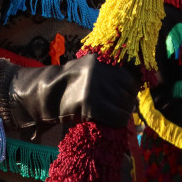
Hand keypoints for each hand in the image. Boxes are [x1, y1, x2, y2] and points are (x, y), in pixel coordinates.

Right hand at [9, 55, 138, 130]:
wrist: (45, 95)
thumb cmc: (69, 83)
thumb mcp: (89, 67)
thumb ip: (109, 71)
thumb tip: (136, 81)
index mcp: (101, 59)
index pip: (132, 77)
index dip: (130, 88)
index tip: (125, 95)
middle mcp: (100, 70)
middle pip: (130, 91)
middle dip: (127, 101)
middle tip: (118, 108)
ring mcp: (96, 87)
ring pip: (126, 105)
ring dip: (122, 113)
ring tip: (111, 114)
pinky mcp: (91, 104)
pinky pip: (118, 117)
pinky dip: (116, 122)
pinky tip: (108, 121)